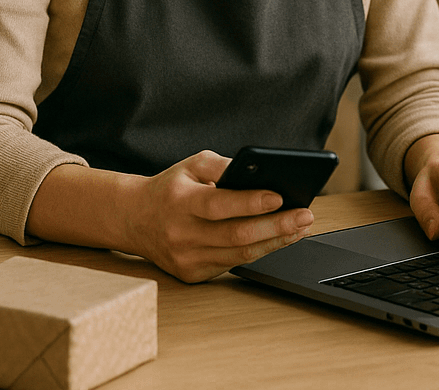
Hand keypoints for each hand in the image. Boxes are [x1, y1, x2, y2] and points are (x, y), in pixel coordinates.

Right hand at [124, 150, 314, 282]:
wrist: (134, 219)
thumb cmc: (172, 188)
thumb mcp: (192, 164)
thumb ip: (223, 164)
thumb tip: (260, 171)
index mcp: (179, 201)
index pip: (218, 204)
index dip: (250, 202)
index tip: (280, 196)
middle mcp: (181, 233)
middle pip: (236, 236)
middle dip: (276, 226)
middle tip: (305, 215)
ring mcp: (186, 258)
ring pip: (240, 255)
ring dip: (275, 242)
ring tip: (300, 227)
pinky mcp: (192, 274)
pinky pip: (233, 265)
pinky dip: (260, 252)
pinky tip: (278, 239)